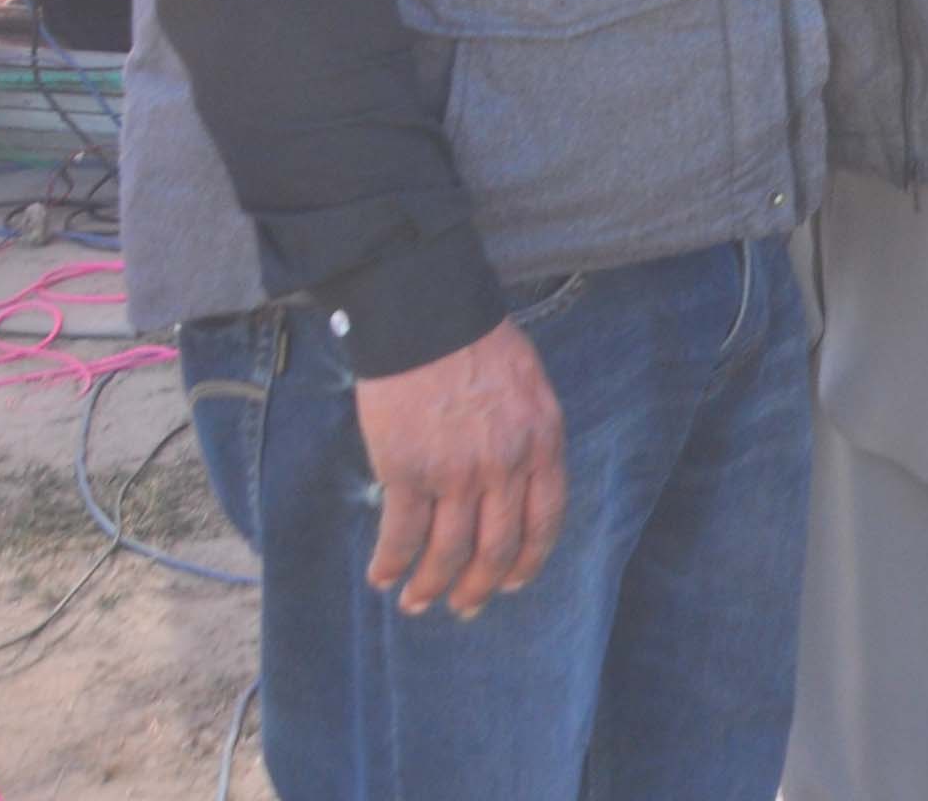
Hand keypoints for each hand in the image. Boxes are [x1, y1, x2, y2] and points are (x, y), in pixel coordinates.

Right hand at [355, 317, 566, 617]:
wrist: (428, 319)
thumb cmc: (478, 346)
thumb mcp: (529, 390)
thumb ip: (527, 439)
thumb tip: (516, 486)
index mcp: (543, 442)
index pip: (545, 521)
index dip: (527, 562)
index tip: (511, 584)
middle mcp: (506, 466)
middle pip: (496, 548)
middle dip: (477, 588)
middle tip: (462, 607)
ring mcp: (457, 472)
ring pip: (448, 553)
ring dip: (430, 586)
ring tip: (416, 601)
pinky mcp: (407, 471)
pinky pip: (401, 535)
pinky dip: (390, 563)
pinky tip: (382, 575)